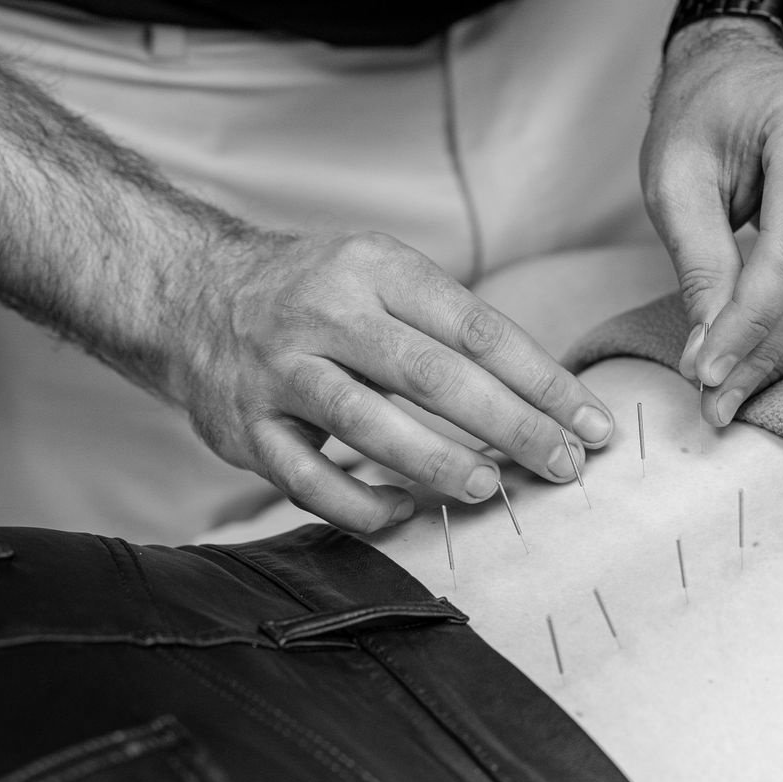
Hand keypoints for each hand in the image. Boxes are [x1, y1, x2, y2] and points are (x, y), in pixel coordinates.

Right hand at [167, 229, 614, 531]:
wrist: (188, 293)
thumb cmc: (318, 294)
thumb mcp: (383, 276)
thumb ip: (452, 329)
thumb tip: (549, 401)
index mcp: (376, 269)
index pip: (477, 328)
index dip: (543, 380)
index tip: (594, 424)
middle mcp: (326, 314)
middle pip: (433, 375)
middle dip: (510, 426)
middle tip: (564, 465)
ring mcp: (280, 371)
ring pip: (367, 424)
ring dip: (436, 462)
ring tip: (489, 489)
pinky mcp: (245, 426)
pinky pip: (306, 478)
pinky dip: (359, 503)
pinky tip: (403, 512)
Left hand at [643, 19, 782, 425]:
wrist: (745, 67)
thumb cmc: (705, 113)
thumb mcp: (675, 177)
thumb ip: (699, 263)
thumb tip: (713, 353)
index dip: (752, 322)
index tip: (710, 374)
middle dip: (769, 347)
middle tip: (721, 399)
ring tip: (745, 385)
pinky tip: (780, 349)